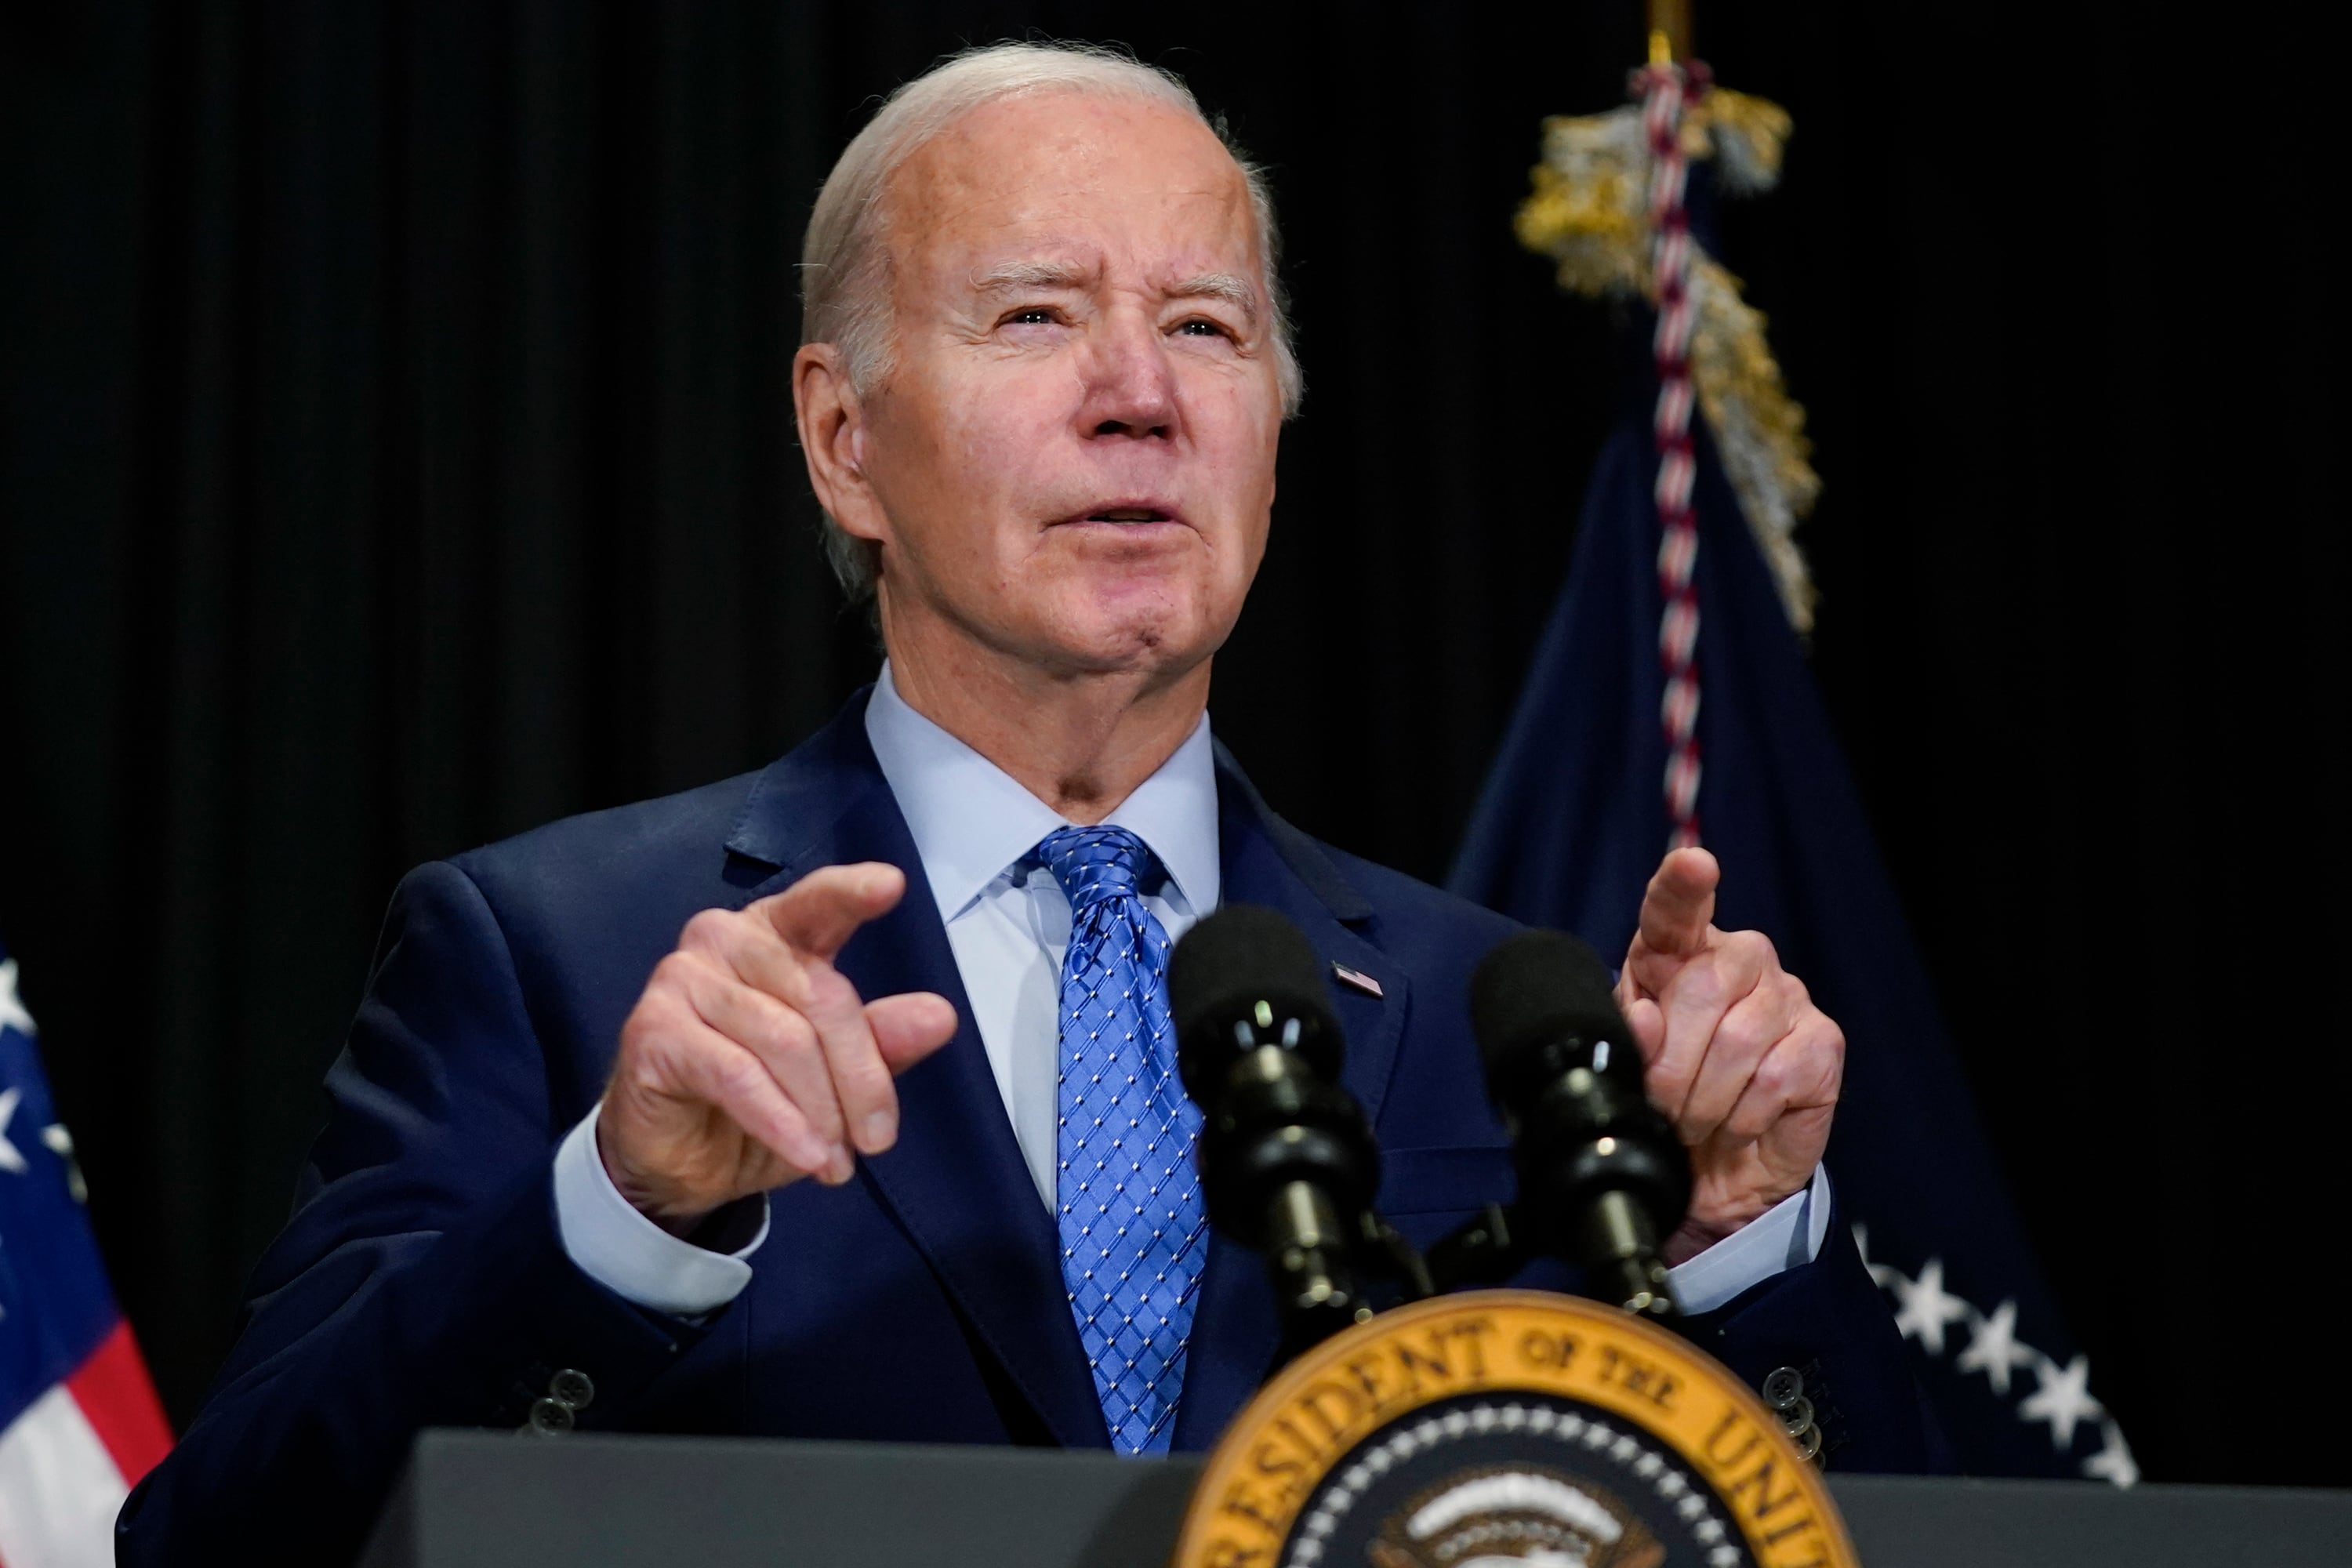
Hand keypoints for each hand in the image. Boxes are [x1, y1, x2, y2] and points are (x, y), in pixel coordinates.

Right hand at [599, 863, 958, 1233]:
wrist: (679, 1162)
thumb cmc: (758, 1103)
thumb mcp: (832, 1078)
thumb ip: (880, 1041)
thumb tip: (938, 1017)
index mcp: (776, 933)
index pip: (816, 904)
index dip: (851, 894)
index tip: (891, 885)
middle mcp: (725, 940)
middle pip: (821, 995)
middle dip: (860, 1076)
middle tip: (877, 1138)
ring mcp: (682, 979)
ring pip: (784, 1040)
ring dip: (821, 1111)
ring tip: (836, 1160)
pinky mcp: (654, 1030)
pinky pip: (737, 1075)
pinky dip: (781, 1122)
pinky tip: (806, 1155)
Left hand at [1617, 848, 1842, 1264]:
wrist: (1715, 1167)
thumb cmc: (1668, 1099)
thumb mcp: (1632, 1066)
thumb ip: (1631, 1039)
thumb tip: (1647, 1020)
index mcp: (1678, 952)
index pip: (1677, 908)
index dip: (1683, 886)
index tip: (1693, 864)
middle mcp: (1740, 959)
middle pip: (1702, 988)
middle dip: (1672, 1065)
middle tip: (1664, 1106)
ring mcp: (1788, 996)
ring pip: (1739, 1041)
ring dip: (1705, 1099)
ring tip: (1696, 1121)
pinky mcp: (1823, 1042)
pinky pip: (1776, 1077)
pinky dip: (1746, 1114)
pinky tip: (1740, 1122)